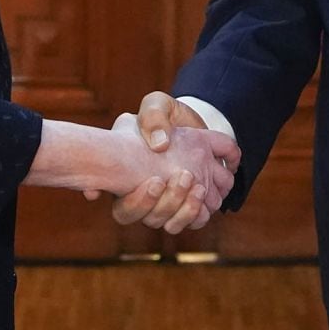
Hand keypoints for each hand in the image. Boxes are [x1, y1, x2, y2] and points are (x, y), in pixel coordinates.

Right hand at [104, 92, 233, 231]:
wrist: (186, 122)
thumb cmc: (165, 116)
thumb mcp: (156, 107)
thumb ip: (152, 120)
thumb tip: (158, 146)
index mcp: (128, 181)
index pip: (124, 212)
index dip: (137, 203)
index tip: (155, 181)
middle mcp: (147, 199)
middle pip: (153, 219)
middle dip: (169, 202)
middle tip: (184, 175)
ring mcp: (169, 203)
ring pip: (174, 222)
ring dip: (188, 208)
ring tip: (198, 186)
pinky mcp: (191, 203)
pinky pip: (196, 220)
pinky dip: (201, 210)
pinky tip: (204, 189)